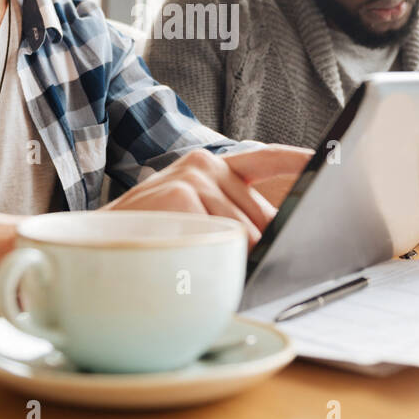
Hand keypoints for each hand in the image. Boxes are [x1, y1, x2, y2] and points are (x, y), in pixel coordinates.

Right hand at [105, 145, 312, 246]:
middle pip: (263, 215)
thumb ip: (229, 214)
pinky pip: (225, 241)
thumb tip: (276, 232)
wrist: (87, 247)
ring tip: (188, 257)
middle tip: (221, 258)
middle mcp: (204, 164)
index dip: (300, 163)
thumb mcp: (187, 216)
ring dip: (229, 258)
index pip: (266, 159)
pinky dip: (212, 259)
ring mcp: (194, 178)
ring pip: (247, 233)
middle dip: (258, 245)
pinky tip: (182, 255)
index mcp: (208, 165)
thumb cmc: (143, 239)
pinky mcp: (184, 196)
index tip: (332, 160)